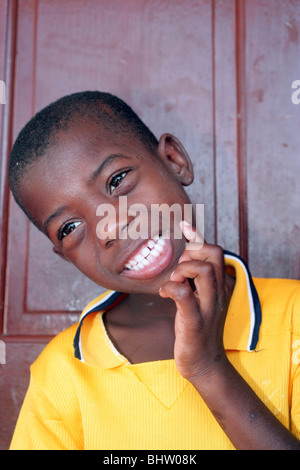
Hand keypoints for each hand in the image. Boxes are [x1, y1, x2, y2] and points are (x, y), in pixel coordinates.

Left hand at [159, 221, 231, 381]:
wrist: (204, 363)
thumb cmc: (197, 327)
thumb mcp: (199, 299)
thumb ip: (193, 279)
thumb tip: (181, 259)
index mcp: (220, 285)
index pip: (215, 251)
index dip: (197, 238)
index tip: (183, 228)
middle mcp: (218, 292)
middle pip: (214, 255)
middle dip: (191, 253)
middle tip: (178, 269)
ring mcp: (208, 307)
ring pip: (204, 271)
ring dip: (183, 269)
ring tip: (173, 280)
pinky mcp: (195, 322)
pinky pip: (184, 296)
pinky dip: (171, 288)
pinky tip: (163, 293)